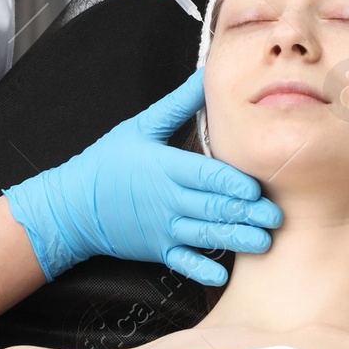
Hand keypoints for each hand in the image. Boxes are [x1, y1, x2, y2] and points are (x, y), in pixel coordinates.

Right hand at [2, 68, 281, 284]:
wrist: (73, 204)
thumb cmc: (108, 161)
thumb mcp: (141, 127)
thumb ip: (178, 104)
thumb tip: (206, 75)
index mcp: (164, 167)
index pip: (204, 176)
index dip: (231, 183)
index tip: (255, 188)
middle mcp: (166, 200)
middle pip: (211, 207)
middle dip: (245, 214)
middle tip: (276, 218)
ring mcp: (162, 228)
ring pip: (205, 235)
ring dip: (235, 239)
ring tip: (263, 242)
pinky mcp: (157, 248)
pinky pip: (183, 262)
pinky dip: (202, 269)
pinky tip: (222, 273)